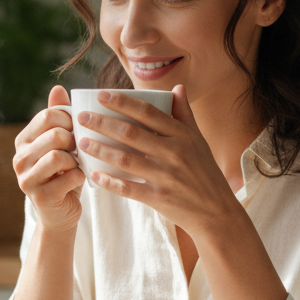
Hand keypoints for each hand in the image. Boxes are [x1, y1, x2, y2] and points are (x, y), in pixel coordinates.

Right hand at [13, 85, 85, 233]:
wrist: (61, 214)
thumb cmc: (64, 174)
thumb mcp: (62, 144)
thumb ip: (59, 117)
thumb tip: (57, 87)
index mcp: (23, 141)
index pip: (48, 116)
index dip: (70, 119)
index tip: (78, 130)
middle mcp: (19, 158)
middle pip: (54, 134)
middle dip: (75, 140)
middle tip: (80, 150)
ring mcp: (26, 179)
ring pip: (58, 156)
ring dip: (76, 160)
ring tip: (78, 165)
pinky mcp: (40, 197)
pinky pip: (69, 177)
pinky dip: (81, 177)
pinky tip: (79, 180)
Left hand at [77, 86, 240, 237]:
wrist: (216, 211)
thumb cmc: (205, 172)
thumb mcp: (199, 141)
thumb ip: (185, 114)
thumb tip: (177, 87)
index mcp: (182, 135)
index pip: (147, 112)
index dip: (122, 102)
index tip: (101, 95)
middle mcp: (174, 153)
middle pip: (131, 133)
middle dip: (103, 123)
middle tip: (82, 117)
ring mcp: (166, 176)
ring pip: (125, 159)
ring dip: (100, 150)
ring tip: (82, 142)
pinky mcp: (159, 199)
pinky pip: (129, 188)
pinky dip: (110, 182)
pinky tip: (94, 175)